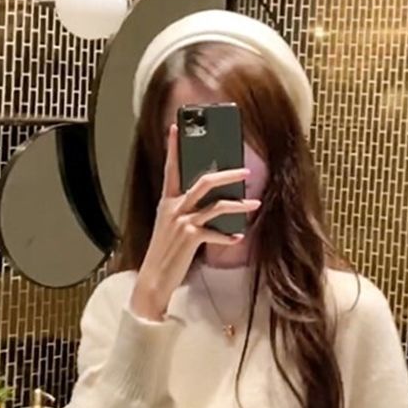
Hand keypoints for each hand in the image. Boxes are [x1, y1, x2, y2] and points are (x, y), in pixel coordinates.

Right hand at [130, 124, 260, 320]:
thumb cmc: (165, 253)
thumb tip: (211, 201)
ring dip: (239, 203)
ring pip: (216, 205)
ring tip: (254, 202)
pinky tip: (239, 237)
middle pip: (204, 181)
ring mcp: (182, 223)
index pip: (170, 168)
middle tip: (245, 170)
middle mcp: (174, 208)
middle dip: (228, 174)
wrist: (153, 280)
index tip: (176, 127)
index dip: (173, 147)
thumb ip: (185, 210)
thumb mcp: (170, 227)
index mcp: (167, 202)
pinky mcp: (190, 239)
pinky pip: (215, 233)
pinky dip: (229, 236)